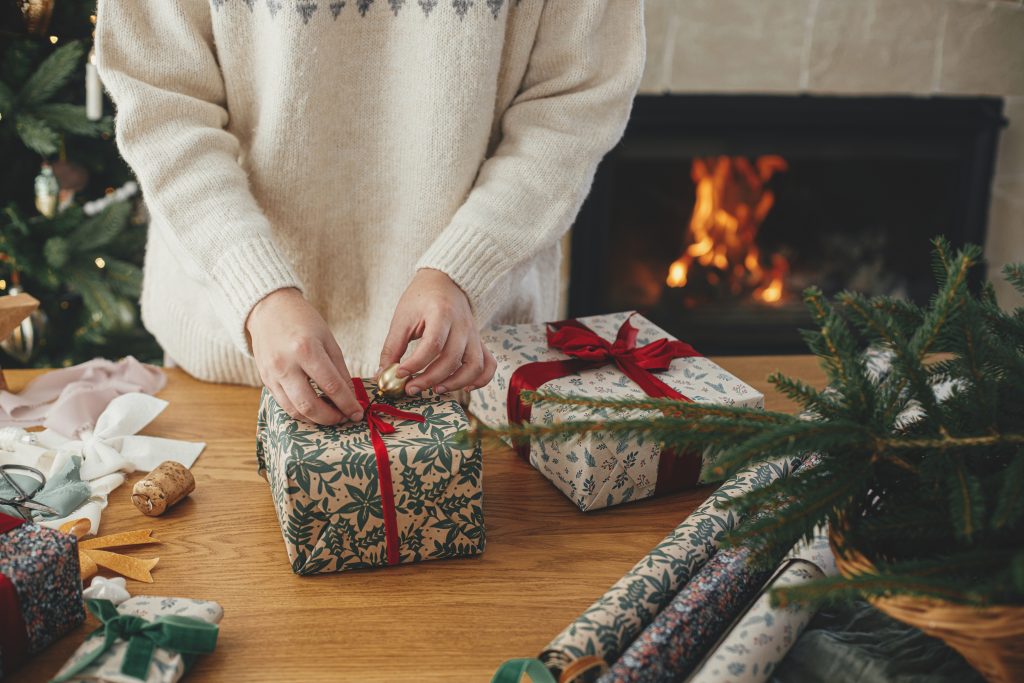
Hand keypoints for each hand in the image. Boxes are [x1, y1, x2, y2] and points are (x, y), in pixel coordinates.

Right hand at [246, 288, 363, 424]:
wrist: (269, 309)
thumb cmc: (302, 320)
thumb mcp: (328, 339)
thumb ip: (340, 369)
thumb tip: (350, 396)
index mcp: (306, 350)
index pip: (331, 386)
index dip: (347, 404)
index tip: (357, 413)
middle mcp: (286, 365)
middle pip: (310, 405)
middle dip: (331, 418)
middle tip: (343, 418)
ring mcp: (272, 374)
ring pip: (294, 410)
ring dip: (315, 419)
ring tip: (330, 415)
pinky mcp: (264, 380)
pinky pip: (283, 404)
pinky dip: (300, 411)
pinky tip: (313, 409)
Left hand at [379, 269, 496, 394]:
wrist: (444, 281)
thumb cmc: (421, 298)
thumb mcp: (402, 318)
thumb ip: (393, 347)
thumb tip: (382, 375)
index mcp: (441, 313)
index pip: (432, 344)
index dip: (416, 363)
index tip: (400, 374)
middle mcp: (462, 324)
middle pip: (452, 358)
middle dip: (430, 378)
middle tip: (411, 388)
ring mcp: (474, 334)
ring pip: (474, 366)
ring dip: (455, 383)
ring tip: (435, 390)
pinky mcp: (479, 342)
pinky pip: (488, 365)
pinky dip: (480, 380)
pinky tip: (464, 388)